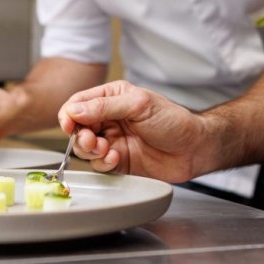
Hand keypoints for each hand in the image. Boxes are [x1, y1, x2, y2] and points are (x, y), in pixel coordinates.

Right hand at [57, 80, 207, 181]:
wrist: (194, 148)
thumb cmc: (173, 121)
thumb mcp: (139, 105)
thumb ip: (105, 107)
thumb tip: (74, 110)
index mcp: (112, 98)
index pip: (79, 104)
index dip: (69, 115)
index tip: (69, 124)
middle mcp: (109, 119)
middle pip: (78, 128)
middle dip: (80, 136)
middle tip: (93, 140)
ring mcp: (113, 141)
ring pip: (85, 149)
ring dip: (91, 150)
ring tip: (107, 150)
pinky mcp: (118, 161)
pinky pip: (99, 165)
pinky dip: (103, 163)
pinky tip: (116, 158)